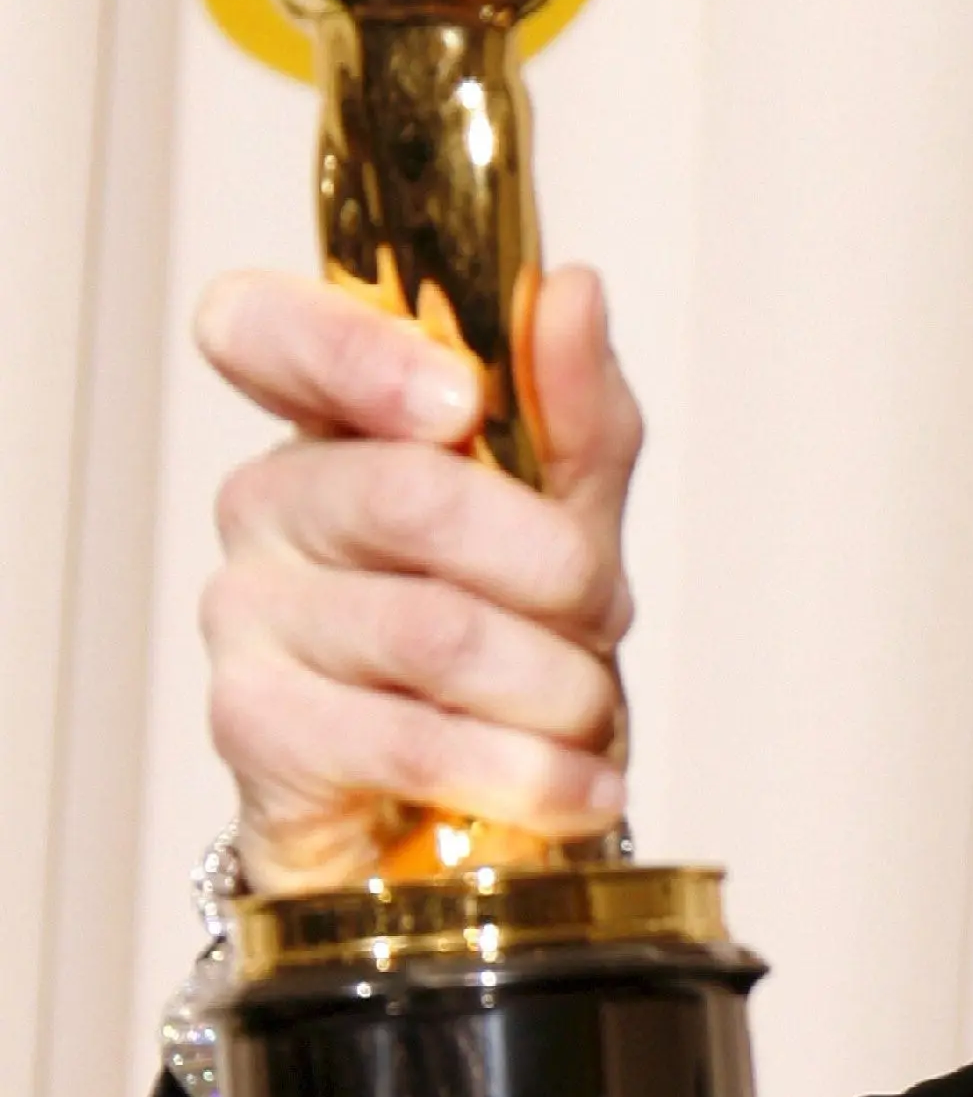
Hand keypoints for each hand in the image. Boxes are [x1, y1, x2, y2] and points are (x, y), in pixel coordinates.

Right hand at [196, 265, 642, 893]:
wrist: (469, 804)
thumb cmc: (511, 631)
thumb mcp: (572, 512)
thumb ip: (574, 406)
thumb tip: (571, 291)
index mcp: (332, 421)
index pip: (257, 327)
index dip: (353, 351)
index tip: (460, 399)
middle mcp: (266, 502)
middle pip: (410, 495)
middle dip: (557, 569)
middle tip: (601, 614)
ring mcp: (246, 615)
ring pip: (436, 631)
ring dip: (558, 686)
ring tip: (586, 712)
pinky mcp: (256, 729)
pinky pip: (413, 740)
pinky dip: (530, 773)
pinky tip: (579, 788)